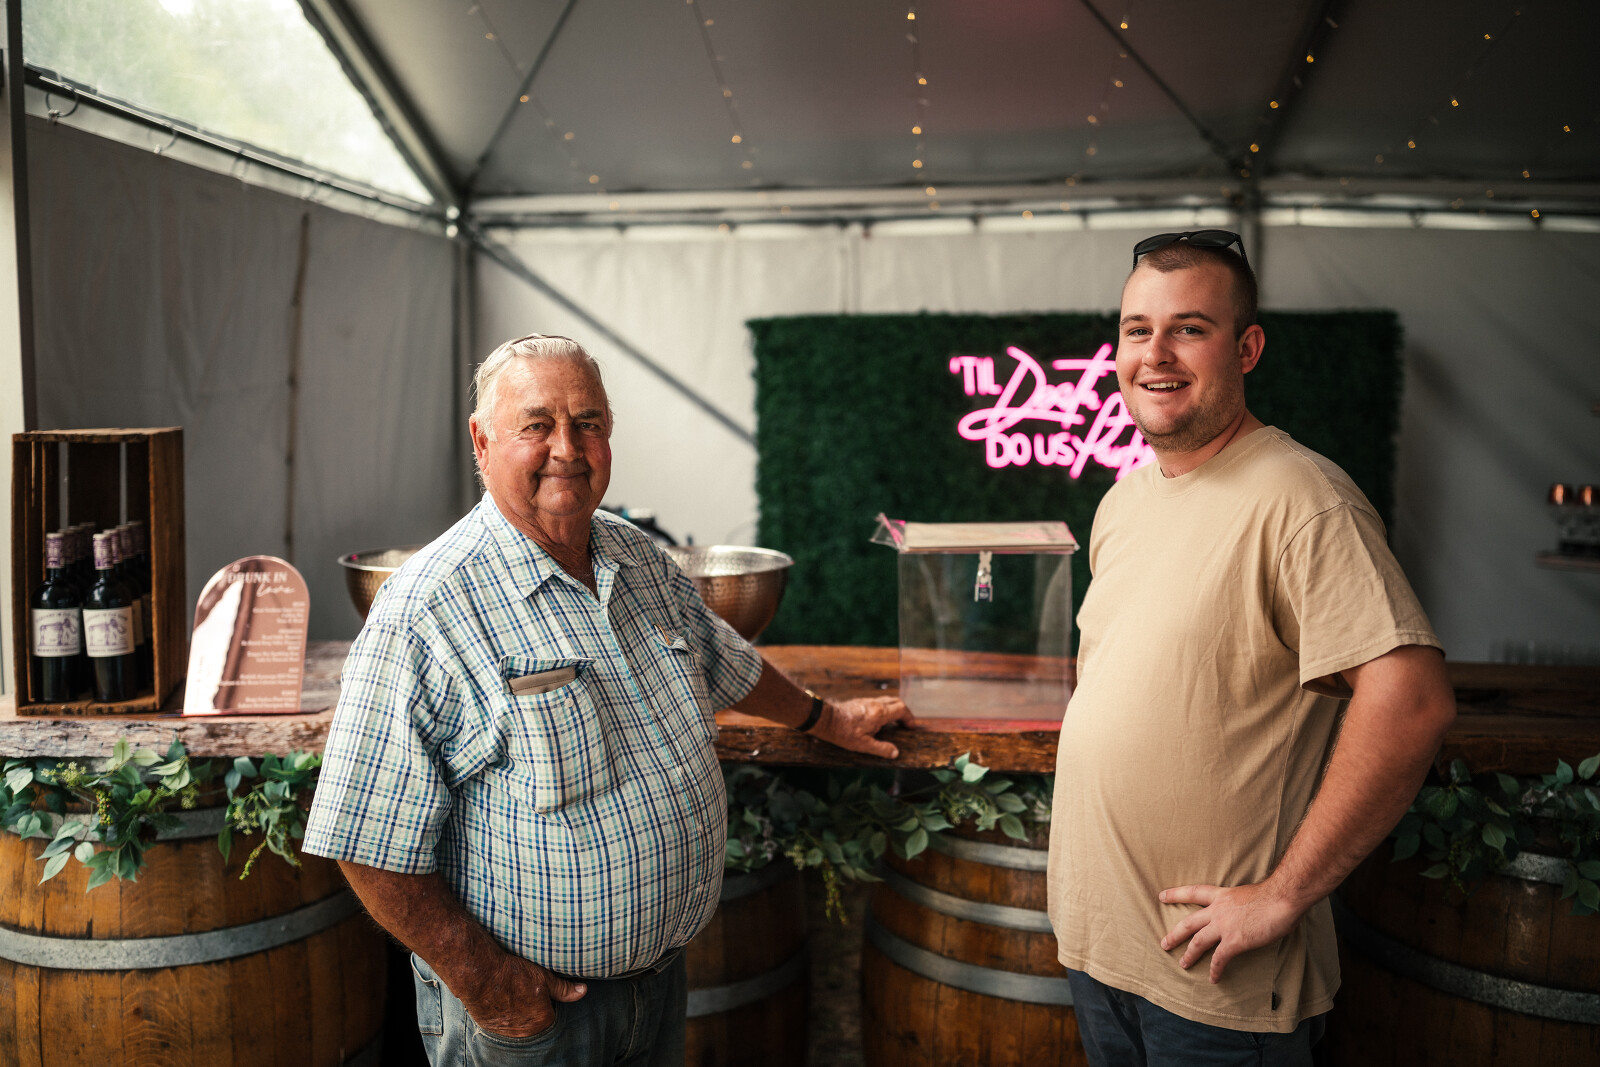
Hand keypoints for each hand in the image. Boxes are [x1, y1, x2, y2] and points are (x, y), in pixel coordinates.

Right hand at [459, 952, 587, 1038]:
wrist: (480, 975)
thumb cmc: (514, 974)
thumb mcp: (544, 978)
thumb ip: (564, 989)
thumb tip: (583, 991)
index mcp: (542, 1021)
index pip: (552, 1014)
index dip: (547, 1000)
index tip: (539, 989)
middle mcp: (525, 1032)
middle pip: (536, 1021)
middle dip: (533, 1008)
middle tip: (525, 990)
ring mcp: (507, 1032)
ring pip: (519, 1024)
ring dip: (518, 1012)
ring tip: (513, 993)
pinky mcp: (491, 1028)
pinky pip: (503, 1024)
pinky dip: (504, 1014)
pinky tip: (501, 998)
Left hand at [814, 696, 914, 758]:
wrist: (826, 719)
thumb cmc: (843, 733)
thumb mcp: (863, 745)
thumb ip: (881, 748)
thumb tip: (895, 753)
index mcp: (879, 713)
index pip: (902, 710)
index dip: (909, 718)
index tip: (910, 727)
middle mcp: (875, 704)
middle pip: (897, 702)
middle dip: (904, 712)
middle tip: (905, 724)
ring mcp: (867, 701)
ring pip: (887, 700)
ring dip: (894, 709)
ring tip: (894, 722)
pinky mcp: (860, 701)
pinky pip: (878, 701)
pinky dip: (885, 708)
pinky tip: (879, 719)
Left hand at [1157, 881, 1305, 983]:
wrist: (1281, 898)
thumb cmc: (1273, 894)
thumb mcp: (1249, 893)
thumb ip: (1241, 903)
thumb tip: (1248, 912)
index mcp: (1222, 895)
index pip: (1193, 892)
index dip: (1176, 894)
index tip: (1161, 896)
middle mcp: (1218, 910)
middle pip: (1189, 923)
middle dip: (1175, 934)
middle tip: (1164, 943)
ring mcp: (1224, 926)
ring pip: (1198, 942)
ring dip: (1189, 955)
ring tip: (1182, 964)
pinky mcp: (1234, 941)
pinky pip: (1220, 959)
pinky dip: (1215, 970)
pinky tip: (1213, 979)